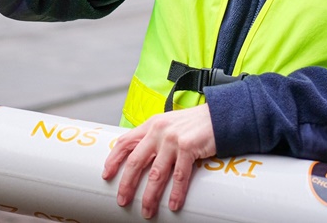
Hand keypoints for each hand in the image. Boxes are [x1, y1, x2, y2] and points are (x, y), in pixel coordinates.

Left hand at [102, 104, 215, 218]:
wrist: (220, 115)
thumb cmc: (195, 124)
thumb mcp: (170, 124)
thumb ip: (156, 137)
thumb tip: (143, 159)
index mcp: (151, 124)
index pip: (125, 142)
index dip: (113, 159)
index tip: (106, 175)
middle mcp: (159, 130)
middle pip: (136, 161)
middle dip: (127, 184)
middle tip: (122, 200)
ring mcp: (173, 138)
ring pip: (156, 173)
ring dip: (150, 195)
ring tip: (147, 210)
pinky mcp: (188, 146)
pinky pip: (179, 176)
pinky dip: (176, 193)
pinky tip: (172, 204)